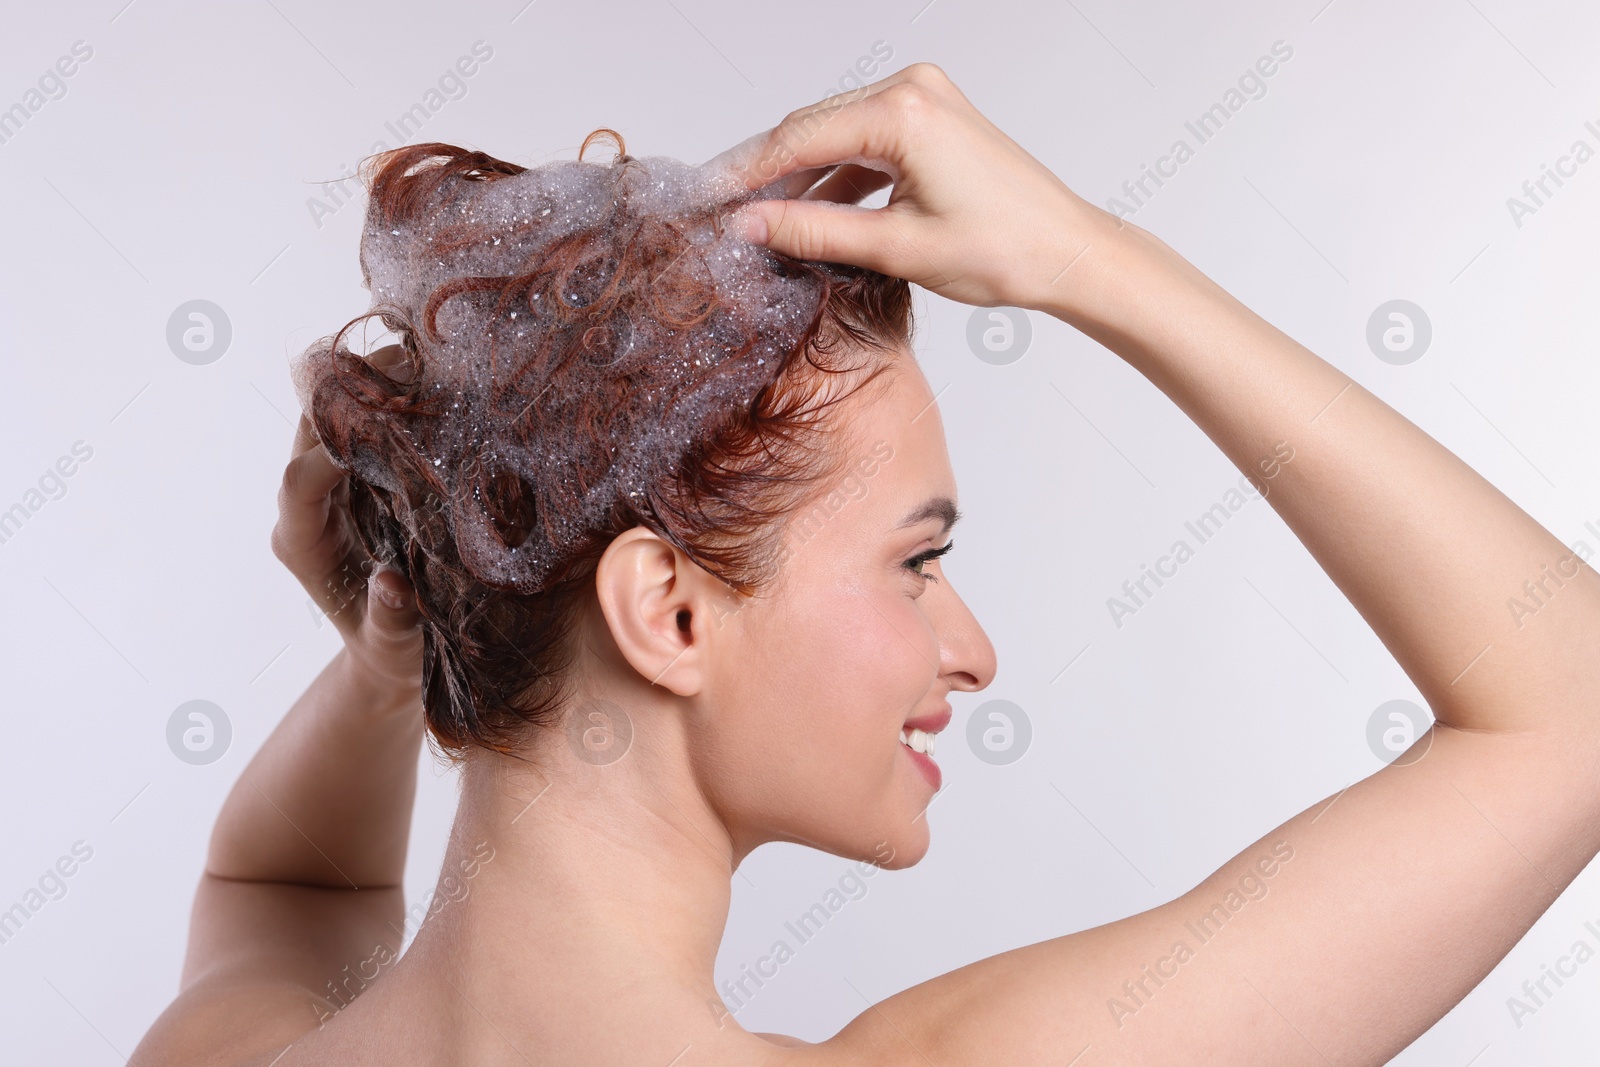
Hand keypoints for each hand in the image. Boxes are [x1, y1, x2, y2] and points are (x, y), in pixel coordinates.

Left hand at [271, 384, 422, 709]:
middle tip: (408, 366)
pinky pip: (362, 422)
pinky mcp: (358, 473)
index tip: (382, 426)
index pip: (298, 483)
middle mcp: (306, 504)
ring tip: (426, 360)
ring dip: (371, 387)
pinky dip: (391, 396)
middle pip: (307, 432)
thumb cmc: (393, 654)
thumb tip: (391, 587)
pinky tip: (434, 377)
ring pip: (330, 415)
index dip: (329, 451)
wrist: (394, 651)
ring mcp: (331, 483)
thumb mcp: (393, 649)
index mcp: (300, 542)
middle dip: (350, 397)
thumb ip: (389, 623)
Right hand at [718, 63, 1126, 313]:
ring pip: (836, 134)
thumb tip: (748, 226)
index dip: (745, 171)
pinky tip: (812, 213)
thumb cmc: (1004, 250)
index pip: (797, 136)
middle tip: (722, 211)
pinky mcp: (933, 120)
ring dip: (801, 177)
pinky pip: (867, 141)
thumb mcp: (895, 248)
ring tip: (760, 221)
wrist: (1068, 252)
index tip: (706, 199)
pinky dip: (838, 175)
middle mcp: (913, 90)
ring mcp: (925, 100)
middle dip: (766, 171)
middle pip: (812, 127)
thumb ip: (814, 231)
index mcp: (903, 112)